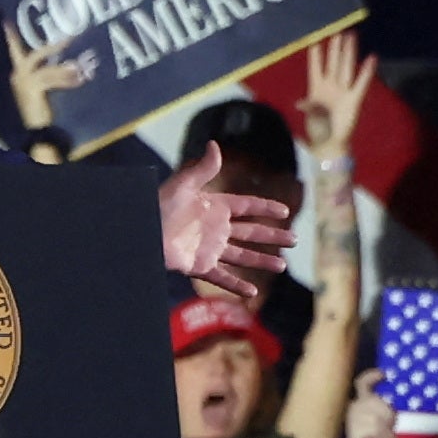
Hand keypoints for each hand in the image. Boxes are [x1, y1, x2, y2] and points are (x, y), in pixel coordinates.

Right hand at [6, 29, 82, 131]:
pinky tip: (78, 80)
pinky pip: (51, 80)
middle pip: (36, 55)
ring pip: (47, 69)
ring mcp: (24, 83)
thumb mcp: (42, 88)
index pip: (15, 51)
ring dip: (65, 69)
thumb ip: (49, 74)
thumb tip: (69, 62)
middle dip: (52, 47)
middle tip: (69, 39)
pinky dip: (66, 80)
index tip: (8, 22)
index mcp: (19, 73)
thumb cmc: (41, 109)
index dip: (12, 37)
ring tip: (79, 68)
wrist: (38, 130)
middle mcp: (18, 75)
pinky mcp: (33, 90)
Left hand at [158, 141, 294, 297]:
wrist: (143, 229)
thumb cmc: (159, 205)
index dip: (265, 208)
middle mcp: (216, 228)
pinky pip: (221, 277)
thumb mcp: (183, 185)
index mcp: (214, 206)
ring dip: (261, 261)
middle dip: (272, 236)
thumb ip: (203, 168)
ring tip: (282, 266)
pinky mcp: (199, 265)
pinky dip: (236, 285)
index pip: (246, 206)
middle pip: (251, 232)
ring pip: (242, 256)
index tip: (284, 210)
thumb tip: (214, 144)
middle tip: (295, 239)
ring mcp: (209, 248)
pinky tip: (253, 293)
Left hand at [298, 34, 376, 161]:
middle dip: (335, 48)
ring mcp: (343, 91)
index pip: (315, 68)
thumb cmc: (318, 130)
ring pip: (346, 68)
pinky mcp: (355, 99)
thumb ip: (310, 108)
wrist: (331, 144)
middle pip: (333, 63)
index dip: (315, 56)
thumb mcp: (312, 117)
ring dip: (348, 53)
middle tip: (338, 32)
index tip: (315, 41)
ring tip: (351, 36)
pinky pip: (361, 83)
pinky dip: (366, 71)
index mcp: (316, 89)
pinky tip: (371, 58)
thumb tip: (301, 103)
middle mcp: (330, 86)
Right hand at [344, 369, 398, 437]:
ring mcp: (353, 419)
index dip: (372, 377)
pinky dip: (385, 437)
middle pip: (376, 400)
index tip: (384, 374)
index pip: (363, 383)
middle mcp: (354, 408)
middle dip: (388, 414)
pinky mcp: (354, 431)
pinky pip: (376, 427)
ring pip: (378, 416)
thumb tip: (396, 400)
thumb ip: (387, 408)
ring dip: (388, 430)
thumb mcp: (386, 420)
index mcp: (362, 403)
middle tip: (391, 429)